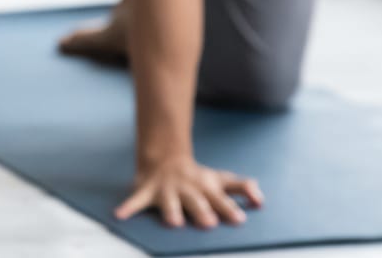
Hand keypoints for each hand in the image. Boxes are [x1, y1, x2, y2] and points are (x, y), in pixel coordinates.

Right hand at [115, 153, 263, 228]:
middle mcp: (187, 189)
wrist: (165, 158)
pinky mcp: (147, 191)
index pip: (220, 199)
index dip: (229, 208)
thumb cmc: (198, 177)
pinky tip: (119, 215)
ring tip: (174, 223)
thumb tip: (261, 200)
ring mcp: (166, 190)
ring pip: (168, 202)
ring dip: (170, 211)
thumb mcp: (220, 179)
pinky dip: (128, 207)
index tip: (240, 219)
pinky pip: (136, 200)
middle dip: (201, 211)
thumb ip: (241, 188)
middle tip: (209, 223)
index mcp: (205, 187)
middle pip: (196, 201)